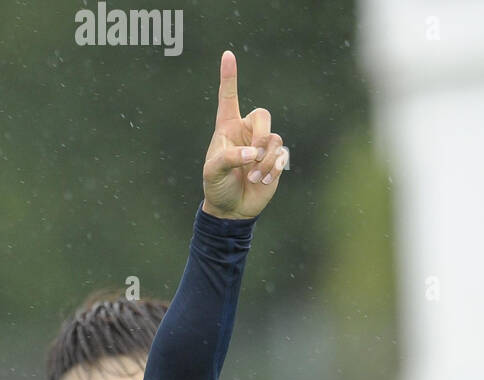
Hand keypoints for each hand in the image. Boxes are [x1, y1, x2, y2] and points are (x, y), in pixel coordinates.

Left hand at [202, 50, 286, 220]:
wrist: (231, 209)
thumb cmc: (217, 187)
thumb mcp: (213, 172)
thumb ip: (230, 158)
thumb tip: (252, 153)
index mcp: (227, 128)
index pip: (228, 98)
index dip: (229, 77)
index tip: (227, 55)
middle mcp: (247, 132)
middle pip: (263, 116)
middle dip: (261, 136)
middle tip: (252, 157)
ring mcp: (263, 145)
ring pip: (274, 139)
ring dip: (264, 161)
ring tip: (252, 178)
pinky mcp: (275, 159)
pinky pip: (281, 155)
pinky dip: (273, 168)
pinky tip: (263, 181)